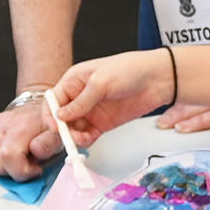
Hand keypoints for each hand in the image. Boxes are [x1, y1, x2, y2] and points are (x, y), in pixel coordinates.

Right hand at [0, 98, 59, 180]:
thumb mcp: (57, 134)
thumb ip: (49, 144)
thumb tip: (36, 150)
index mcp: (20, 125)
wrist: (35, 110)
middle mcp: (0, 125)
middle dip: (11, 171)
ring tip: (12, 160)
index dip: (22, 171)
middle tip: (25, 163)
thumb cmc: (46, 126)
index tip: (34, 169)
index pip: (8, 156)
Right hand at [45, 51, 176, 145]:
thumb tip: (61, 114)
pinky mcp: (103, 122)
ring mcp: (91, 110)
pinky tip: (87, 140)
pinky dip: (85, 140)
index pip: (54, 100)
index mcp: (74, 81)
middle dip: (62, 128)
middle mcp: (80, 96)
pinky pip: (87, 134)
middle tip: (68, 135)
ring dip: (73, 136)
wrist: (157, 79)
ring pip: (73, 128)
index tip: (55, 125)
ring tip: (80, 138)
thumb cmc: (130, 69)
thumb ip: (81, 100)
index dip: (51, 113)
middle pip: (61, 117)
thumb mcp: (102, 82)